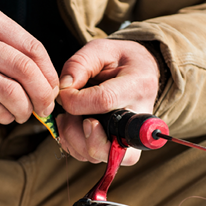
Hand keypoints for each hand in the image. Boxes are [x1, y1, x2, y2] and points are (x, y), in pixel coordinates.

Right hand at [0, 6, 58, 123]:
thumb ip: (9, 47)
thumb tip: (45, 81)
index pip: (33, 47)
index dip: (49, 73)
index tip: (53, 88)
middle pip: (25, 69)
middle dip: (43, 93)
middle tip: (46, 106)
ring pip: (10, 91)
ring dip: (25, 108)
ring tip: (24, 114)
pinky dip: (5, 116)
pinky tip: (6, 116)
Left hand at [56, 39, 160, 165]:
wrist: (140, 72)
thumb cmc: (119, 60)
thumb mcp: (101, 48)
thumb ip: (80, 63)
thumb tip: (64, 89)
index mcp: (138, 85)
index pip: (104, 101)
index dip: (75, 101)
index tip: (64, 93)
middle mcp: (140, 118)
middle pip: (110, 145)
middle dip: (77, 133)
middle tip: (67, 115)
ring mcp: (131, 137)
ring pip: (99, 155)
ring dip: (72, 139)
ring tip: (67, 117)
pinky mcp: (121, 148)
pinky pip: (94, 157)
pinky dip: (74, 145)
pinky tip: (71, 126)